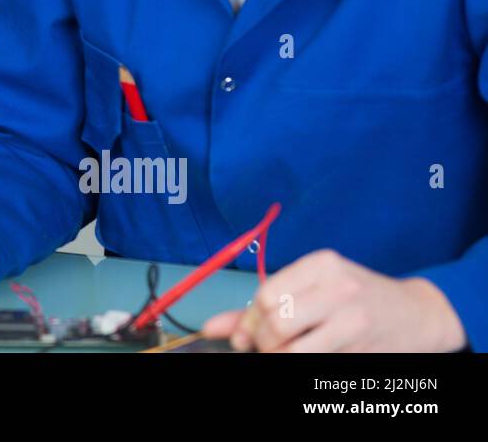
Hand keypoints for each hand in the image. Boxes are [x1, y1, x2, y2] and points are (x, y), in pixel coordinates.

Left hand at [202, 248, 466, 351]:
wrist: (417, 314)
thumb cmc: (358, 299)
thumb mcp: (313, 289)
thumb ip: (260, 308)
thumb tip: (212, 327)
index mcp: (321, 264)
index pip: (265, 295)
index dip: (249, 323)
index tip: (247, 337)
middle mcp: (338, 286)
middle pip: (275, 321)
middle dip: (264, 343)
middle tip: (269, 349)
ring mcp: (354, 318)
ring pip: (292, 349)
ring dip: (280, 357)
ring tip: (287, 354)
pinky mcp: (364, 346)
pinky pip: (315, 362)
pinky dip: (302, 364)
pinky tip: (310, 357)